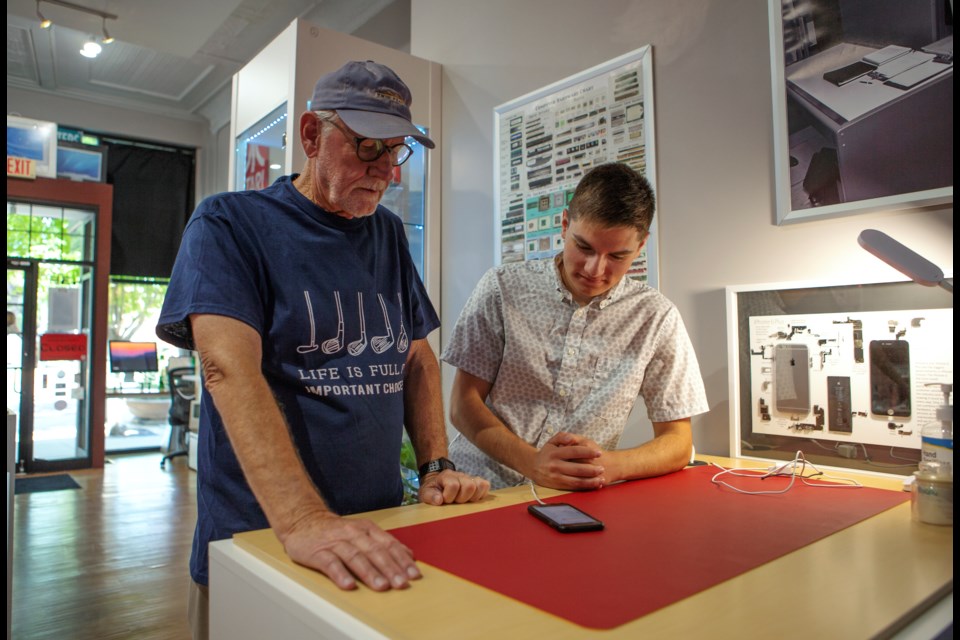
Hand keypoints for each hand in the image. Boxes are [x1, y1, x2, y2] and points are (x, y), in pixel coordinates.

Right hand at [281, 511, 420, 591]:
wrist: (303, 520)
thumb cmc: (336, 530)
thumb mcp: (363, 531)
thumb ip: (384, 543)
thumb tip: (409, 556)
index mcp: (367, 529)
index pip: (389, 544)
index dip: (402, 560)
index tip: (414, 574)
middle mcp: (353, 534)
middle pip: (375, 551)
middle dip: (390, 568)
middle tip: (401, 583)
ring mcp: (335, 542)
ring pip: (355, 557)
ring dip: (370, 572)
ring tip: (381, 586)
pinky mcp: (318, 552)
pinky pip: (330, 563)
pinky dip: (340, 574)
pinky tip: (348, 585)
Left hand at [419, 470, 489, 504]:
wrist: (438, 482)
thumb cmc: (433, 490)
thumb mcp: (425, 493)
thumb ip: (430, 496)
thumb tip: (439, 500)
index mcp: (446, 476)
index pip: (453, 485)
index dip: (449, 497)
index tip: (445, 500)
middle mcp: (460, 475)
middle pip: (469, 485)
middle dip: (463, 498)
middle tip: (456, 501)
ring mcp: (469, 478)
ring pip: (480, 485)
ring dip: (473, 497)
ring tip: (465, 501)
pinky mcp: (477, 482)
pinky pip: (486, 485)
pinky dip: (481, 493)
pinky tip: (473, 498)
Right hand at [531, 432, 604, 490]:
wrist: (532, 467)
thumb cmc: (546, 453)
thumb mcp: (551, 441)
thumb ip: (562, 437)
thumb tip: (572, 439)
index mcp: (554, 453)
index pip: (574, 452)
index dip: (588, 452)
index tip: (599, 453)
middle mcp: (555, 466)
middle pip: (577, 468)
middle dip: (591, 469)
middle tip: (602, 468)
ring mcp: (556, 477)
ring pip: (576, 481)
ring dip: (590, 481)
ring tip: (601, 479)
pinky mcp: (557, 485)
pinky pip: (573, 487)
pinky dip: (585, 487)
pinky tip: (594, 485)